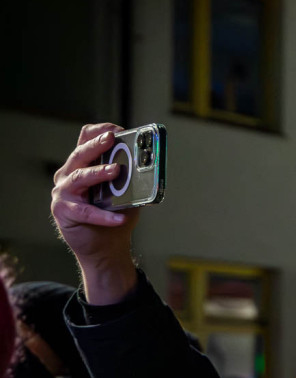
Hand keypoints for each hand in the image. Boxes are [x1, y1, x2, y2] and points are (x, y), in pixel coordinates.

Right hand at [51, 124, 138, 304]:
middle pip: (80, 154)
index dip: (99, 132)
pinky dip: (104, 215)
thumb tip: (150, 168)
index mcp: (83, 165)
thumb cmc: (115, 214)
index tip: (116, 130)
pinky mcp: (63, 211)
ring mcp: (63, 192)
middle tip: (112, 140)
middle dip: (97, 145)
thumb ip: (131, 179)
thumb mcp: (126, 193)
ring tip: (116, 171)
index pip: (85, 139)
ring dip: (98, 173)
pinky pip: (85, 211)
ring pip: (79, 177)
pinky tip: (119, 218)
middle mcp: (69, 175)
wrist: (105, 247)